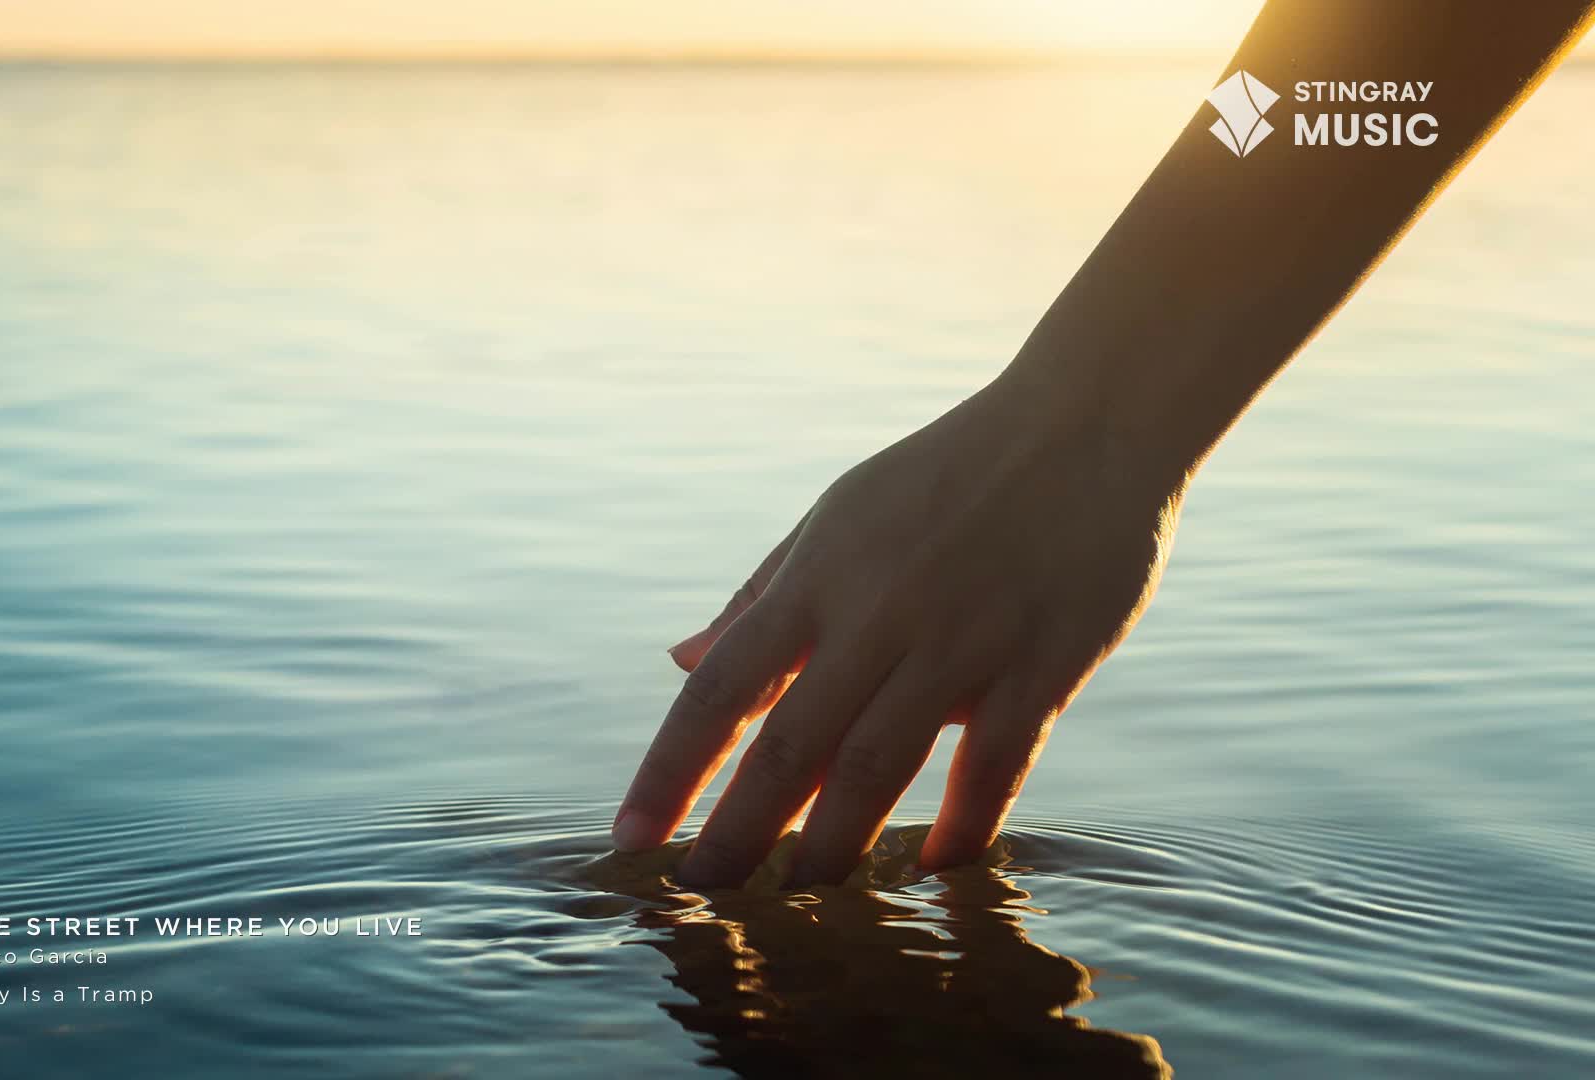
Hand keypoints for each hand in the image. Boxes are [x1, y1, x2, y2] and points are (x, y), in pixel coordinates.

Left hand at [612, 371, 1191, 887]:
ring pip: (879, 767)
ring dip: (832, 846)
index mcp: (817, 576)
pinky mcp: (1044, 664)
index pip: (720, 689)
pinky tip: (927, 871)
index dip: (668, 770)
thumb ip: (760, 595)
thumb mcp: (837, 515)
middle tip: (698, 897)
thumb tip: (679, 658)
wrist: (1085, 423)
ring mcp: (962, 641)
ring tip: (800, 900)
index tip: (626, 838)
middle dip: (736, 833)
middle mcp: (878, 614)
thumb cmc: (946, 474)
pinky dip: (961, 826)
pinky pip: (996, 765)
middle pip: (790, 746)